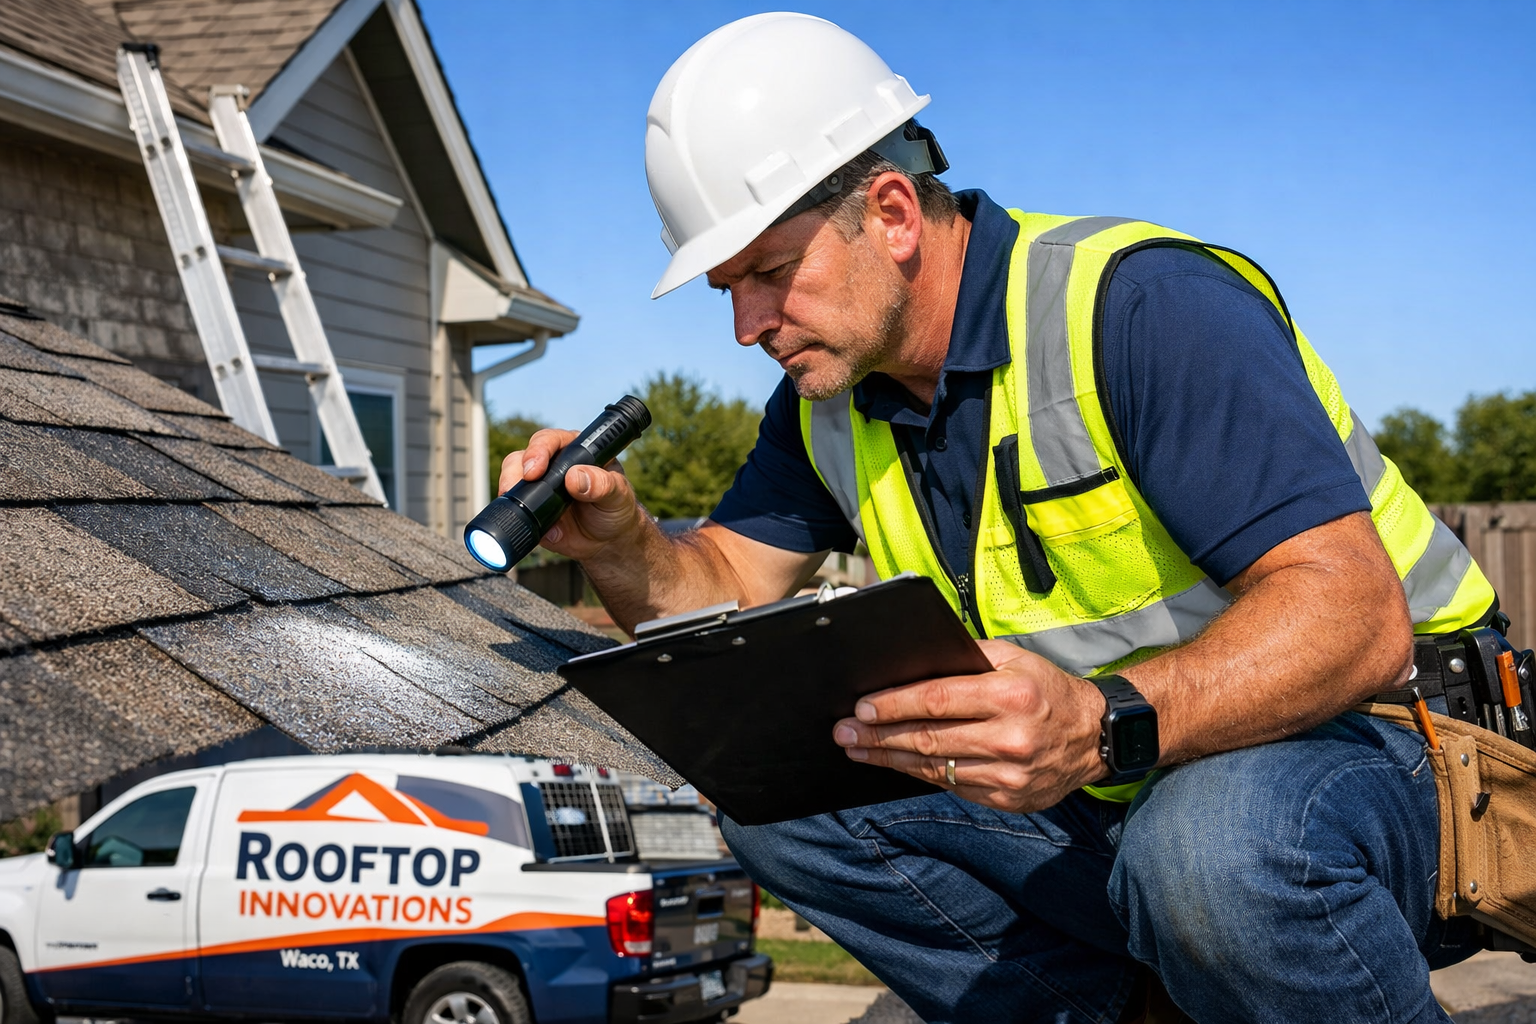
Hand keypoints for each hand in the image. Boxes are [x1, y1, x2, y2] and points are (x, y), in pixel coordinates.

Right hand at [498, 429, 644, 561]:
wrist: (610, 541)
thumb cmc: (616, 508)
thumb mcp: (617, 494)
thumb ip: (602, 484)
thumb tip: (575, 477)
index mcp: (574, 451)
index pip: (549, 441)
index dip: (538, 451)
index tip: (534, 470)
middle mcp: (551, 466)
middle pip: (521, 458)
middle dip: (514, 472)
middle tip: (514, 487)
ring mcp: (538, 489)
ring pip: (512, 482)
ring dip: (510, 493)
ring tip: (519, 506)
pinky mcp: (531, 511)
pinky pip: (516, 512)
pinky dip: (522, 520)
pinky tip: (544, 530)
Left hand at [831, 640, 1110, 812]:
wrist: (1094, 736)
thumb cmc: (1046, 688)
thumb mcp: (1014, 659)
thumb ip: (967, 659)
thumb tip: (913, 662)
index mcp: (1011, 695)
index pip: (938, 700)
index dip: (895, 705)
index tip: (861, 706)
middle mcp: (1011, 737)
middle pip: (930, 739)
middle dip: (879, 735)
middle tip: (844, 731)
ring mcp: (1010, 775)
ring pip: (936, 769)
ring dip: (891, 759)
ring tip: (858, 749)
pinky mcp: (1008, 800)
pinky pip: (953, 787)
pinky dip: (921, 775)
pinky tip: (897, 765)